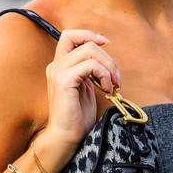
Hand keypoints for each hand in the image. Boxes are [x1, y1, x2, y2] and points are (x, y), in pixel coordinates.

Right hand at [32, 28, 119, 172]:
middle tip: (117, 79)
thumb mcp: (86, 88)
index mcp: (60, 66)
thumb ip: (90, 71)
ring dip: (109, 66)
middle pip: (86, 43)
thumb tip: (106, 59)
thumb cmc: (77, 117)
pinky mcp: (64, 80)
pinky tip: (107, 89)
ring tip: (113, 84)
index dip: (89, 35)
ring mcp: (58, 71)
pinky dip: (104, 74)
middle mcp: (56, 65)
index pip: (70, 35)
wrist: (66, 137)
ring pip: (90, 50)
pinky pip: (90, 65)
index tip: (107, 44)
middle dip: (108, 58)